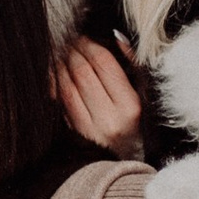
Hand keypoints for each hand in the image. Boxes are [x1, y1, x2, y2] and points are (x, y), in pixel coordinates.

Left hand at [52, 35, 142, 158]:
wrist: (121, 161)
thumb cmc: (135, 123)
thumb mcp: (143, 95)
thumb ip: (133, 65)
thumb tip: (116, 38)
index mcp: (129, 106)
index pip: (104, 64)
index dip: (91, 45)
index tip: (85, 37)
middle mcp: (108, 117)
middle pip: (83, 71)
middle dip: (73, 51)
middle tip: (70, 40)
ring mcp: (89, 126)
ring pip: (67, 84)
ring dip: (61, 63)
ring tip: (62, 52)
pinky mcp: (73, 131)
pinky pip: (60, 99)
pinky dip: (56, 81)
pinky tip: (56, 71)